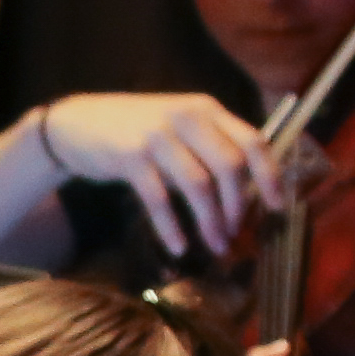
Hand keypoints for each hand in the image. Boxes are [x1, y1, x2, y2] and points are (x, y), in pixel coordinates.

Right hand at [31, 89, 277, 264]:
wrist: (77, 124)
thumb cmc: (135, 130)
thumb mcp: (179, 126)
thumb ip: (210, 146)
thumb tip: (246, 190)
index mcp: (206, 109)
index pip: (252, 140)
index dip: (270, 176)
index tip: (277, 206)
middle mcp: (187, 117)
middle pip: (229, 166)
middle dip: (237, 207)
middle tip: (234, 234)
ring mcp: (158, 135)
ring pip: (199, 185)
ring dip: (210, 222)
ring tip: (214, 246)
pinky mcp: (131, 156)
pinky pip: (159, 199)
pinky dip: (171, 227)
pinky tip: (178, 246)